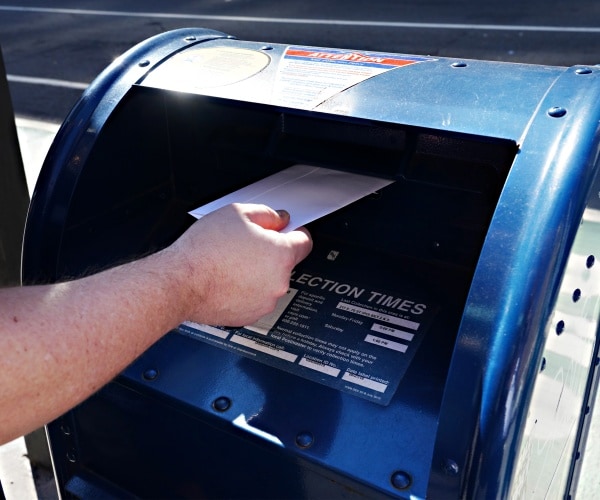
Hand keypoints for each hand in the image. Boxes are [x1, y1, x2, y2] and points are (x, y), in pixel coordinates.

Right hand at [166, 203, 311, 325]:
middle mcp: (279, 281)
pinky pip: (255, 298)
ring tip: (231, 264)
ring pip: (269, 282)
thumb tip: (279, 219)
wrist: (181, 282)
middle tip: (245, 246)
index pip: (304, 242)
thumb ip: (267, 215)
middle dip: (270, 254)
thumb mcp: (237, 213)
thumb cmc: (204, 251)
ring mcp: (265, 301)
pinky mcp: (250, 315)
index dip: (295, 233)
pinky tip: (227, 280)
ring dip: (257, 274)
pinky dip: (245, 291)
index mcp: (282, 255)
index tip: (287, 232)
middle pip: (285, 263)